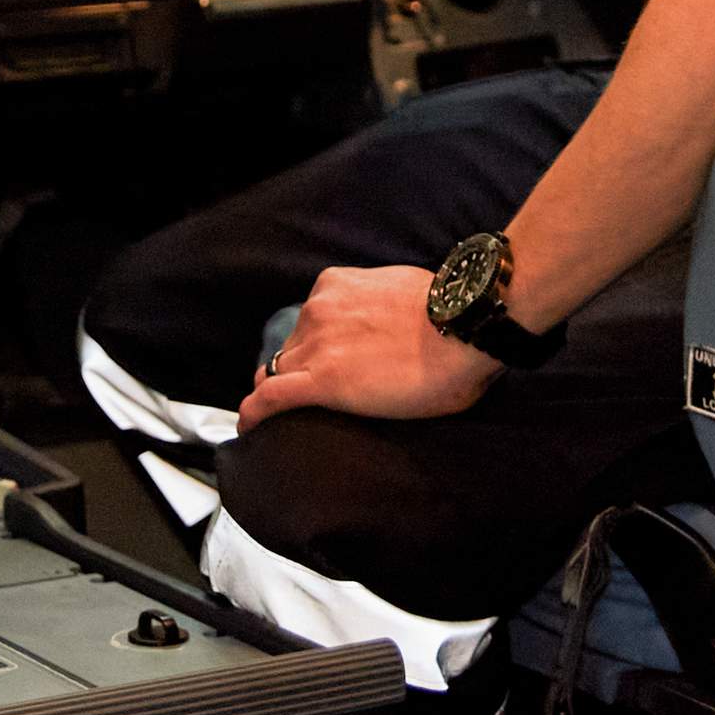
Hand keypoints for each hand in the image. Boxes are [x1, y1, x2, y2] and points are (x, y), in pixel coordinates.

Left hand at [237, 265, 501, 429]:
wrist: (465, 327)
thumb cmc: (452, 314)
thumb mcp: (405, 290)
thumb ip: (382, 305)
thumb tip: (393, 324)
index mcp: (337, 285)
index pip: (309, 320)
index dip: (310, 345)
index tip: (315, 360)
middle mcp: (319, 310)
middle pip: (292, 348)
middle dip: (300, 370)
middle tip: (315, 394)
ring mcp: (317, 345)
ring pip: (281, 373)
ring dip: (284, 392)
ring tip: (285, 417)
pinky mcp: (321, 382)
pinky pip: (270, 399)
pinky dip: (255, 413)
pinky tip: (249, 428)